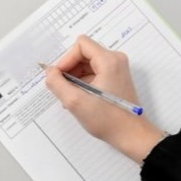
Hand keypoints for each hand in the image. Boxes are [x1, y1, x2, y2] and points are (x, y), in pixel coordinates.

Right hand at [44, 35, 164, 162]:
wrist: (131, 135)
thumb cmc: (107, 120)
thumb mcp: (75, 102)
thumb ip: (57, 83)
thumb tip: (49, 72)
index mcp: (109, 61)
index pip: (81, 45)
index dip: (66, 59)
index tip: (59, 77)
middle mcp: (115, 60)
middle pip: (84, 53)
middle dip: (70, 70)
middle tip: (63, 89)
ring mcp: (117, 69)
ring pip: (87, 64)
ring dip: (75, 78)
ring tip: (70, 97)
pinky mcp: (116, 78)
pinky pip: (94, 73)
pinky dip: (83, 83)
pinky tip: (78, 100)